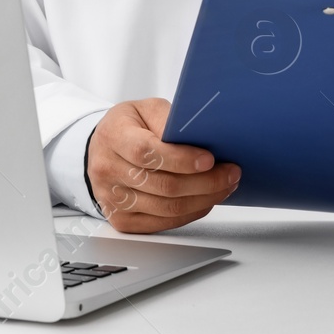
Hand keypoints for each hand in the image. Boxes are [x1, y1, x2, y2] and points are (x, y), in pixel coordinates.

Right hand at [86, 98, 238, 233]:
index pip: (147, 152)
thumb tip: (199, 140)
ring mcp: (112, 199)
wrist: (103, 149)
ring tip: (224, 187)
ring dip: (203, 200)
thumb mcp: (147, 109)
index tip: (210, 159)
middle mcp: (107, 170)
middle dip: (205, 182)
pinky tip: (204, 200)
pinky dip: (190, 214)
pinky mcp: (121, 220)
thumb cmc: (130, 127)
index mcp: (113, 136)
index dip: (182, 159)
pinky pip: (162, 223)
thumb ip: (169, 121)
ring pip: (166, 209)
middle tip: (230, 174)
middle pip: (163, 185)